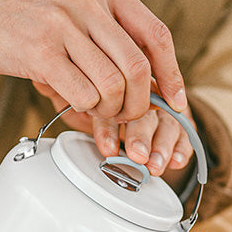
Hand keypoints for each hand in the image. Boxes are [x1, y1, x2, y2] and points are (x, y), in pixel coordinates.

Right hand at [0, 0, 186, 120]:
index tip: (177, 103)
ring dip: (112, 112)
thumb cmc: (25, 23)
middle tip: (128, 121)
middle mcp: (89, 4)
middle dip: (140, 106)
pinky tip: (75, 107)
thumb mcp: (73, 22)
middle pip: (138, 68)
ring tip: (100, 116)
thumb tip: (140, 97)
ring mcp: (65, 25)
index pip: (155, 36)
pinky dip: (86, 110)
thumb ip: (104, 48)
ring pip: (114, 85)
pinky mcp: (42, 51)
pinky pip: (83, 94)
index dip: (172, 75)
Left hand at [34, 82, 194, 183]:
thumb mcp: (68, 83)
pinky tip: (178, 159)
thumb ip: (62, 85)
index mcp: (118, 66)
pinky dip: (183, 146)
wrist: (103, 91)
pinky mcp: (175, 120)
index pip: (126, 81)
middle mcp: (143, 82)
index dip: (118, 110)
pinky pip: (184, 131)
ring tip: (154, 165)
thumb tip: (47, 84)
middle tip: (136, 154)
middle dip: (141, 133)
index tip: (107, 137)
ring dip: (162, 145)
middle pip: (149, 103)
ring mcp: (161, 101)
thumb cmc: (84, 87)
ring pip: (168, 120)